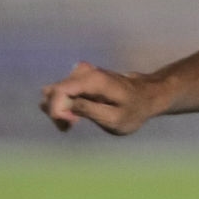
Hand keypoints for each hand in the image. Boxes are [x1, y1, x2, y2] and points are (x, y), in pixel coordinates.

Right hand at [42, 62, 158, 135]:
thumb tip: (65, 105)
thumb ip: (89, 110)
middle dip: (57, 112)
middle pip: (53, 91)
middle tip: (70, 127)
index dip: (57, 110)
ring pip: (53, 93)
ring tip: (72, 124)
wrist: (144, 96)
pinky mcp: (77, 79)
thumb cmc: (133, 110)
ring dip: (59, 111)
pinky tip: (72, 118)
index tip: (70, 124)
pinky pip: (59, 92)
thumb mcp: (114, 118)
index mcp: (92, 80)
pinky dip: (62, 107)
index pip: (60, 91)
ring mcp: (79, 73)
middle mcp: (82, 72)